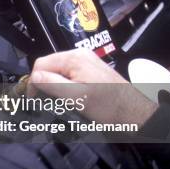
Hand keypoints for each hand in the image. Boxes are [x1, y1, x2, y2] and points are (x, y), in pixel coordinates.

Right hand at [28, 49, 156, 125]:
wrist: (136, 113)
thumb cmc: (108, 107)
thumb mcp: (76, 97)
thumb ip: (52, 84)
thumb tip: (33, 77)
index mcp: (74, 58)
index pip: (40, 64)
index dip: (33, 82)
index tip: (33, 100)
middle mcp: (80, 55)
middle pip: (49, 66)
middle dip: (42, 83)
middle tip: (42, 102)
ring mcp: (87, 61)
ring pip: (58, 70)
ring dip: (52, 85)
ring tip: (54, 101)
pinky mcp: (91, 70)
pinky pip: (69, 74)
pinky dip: (63, 85)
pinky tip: (67, 97)